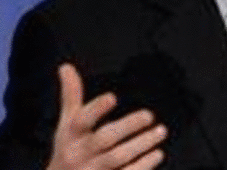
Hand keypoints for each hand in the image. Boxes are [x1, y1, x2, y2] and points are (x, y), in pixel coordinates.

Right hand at [46, 63, 167, 169]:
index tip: (112, 97)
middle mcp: (79, 154)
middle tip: (149, 115)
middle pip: (104, 139)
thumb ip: (71, 96)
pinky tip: (157, 154)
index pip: (80, 121)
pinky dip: (143, 165)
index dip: (96, 109)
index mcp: (70, 135)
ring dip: (141, 144)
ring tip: (160, 131)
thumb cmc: (68, 151)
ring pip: (117, 158)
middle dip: (128, 126)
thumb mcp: (66, 125)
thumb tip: (66, 67)